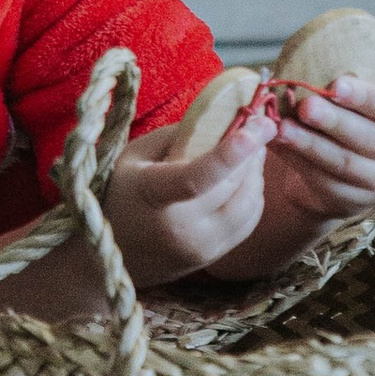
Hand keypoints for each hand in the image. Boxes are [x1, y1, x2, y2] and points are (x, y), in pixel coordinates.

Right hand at [103, 100, 279, 285]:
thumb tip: (226, 120)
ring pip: (249, 202)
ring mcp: (200, 246)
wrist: (116, 252)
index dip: (228, 154)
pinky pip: (249, 220)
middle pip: (233, 184)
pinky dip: (253, 194)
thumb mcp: (137, 154)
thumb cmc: (123, 192)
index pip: (195, 177)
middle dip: (253, 150)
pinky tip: (243, 178)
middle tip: (258, 125)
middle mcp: (179, 227)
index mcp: (152, 194)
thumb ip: (178, 135)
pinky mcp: (214, 255)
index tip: (258, 128)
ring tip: (250, 151)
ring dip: (255, 171)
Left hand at [261, 75, 374, 225]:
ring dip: (310, 144)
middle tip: (306, 107)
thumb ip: (337, 93)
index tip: (336, 84)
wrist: (347, 170)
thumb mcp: (354, 103)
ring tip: (283, 128)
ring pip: (344, 163)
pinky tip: (280, 145)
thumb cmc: (351, 119)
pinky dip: (298, 161)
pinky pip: (324, 181)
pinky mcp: (353, 203)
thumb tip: (302, 85)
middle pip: (368, 138)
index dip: (366, 97)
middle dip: (333, 121)